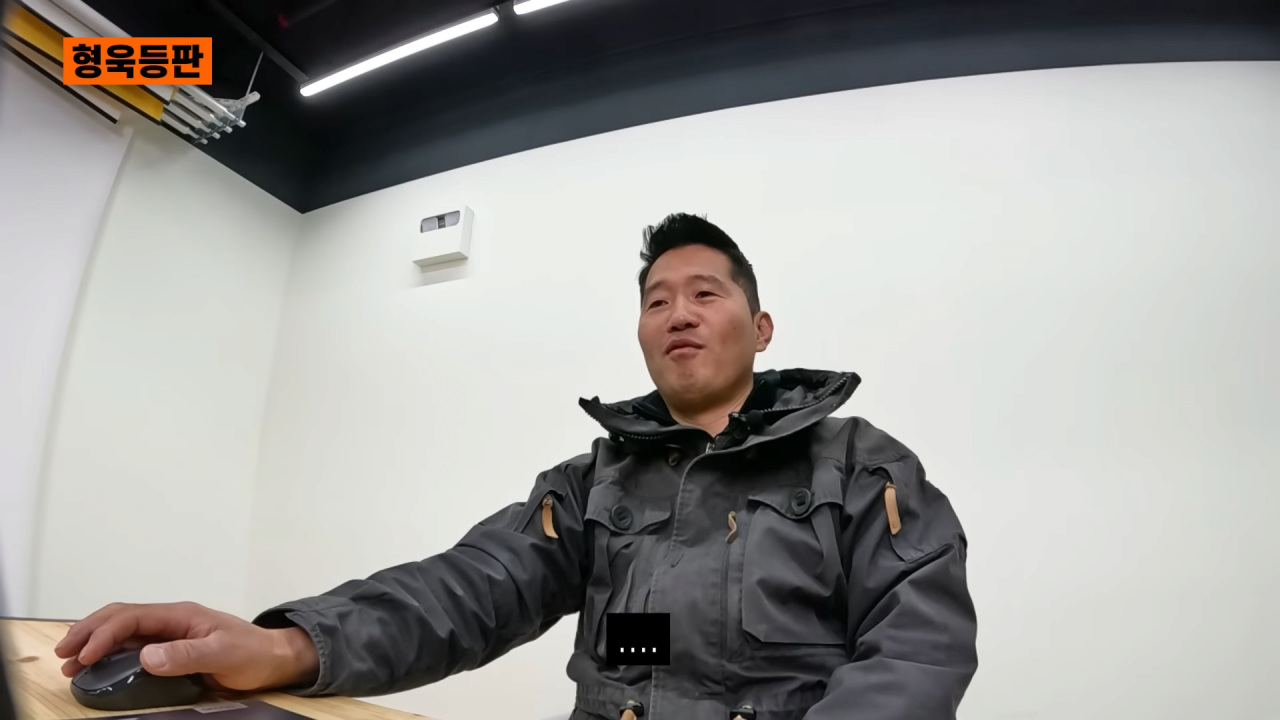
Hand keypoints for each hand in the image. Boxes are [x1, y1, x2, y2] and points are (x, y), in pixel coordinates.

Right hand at [54, 601, 318, 691]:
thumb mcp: (223, 653)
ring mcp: (169, 634)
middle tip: (63, 655)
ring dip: (95, 643)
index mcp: (180, 614)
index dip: (104, 634)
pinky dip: (110, 655)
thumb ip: (187, 655)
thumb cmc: (253, 653)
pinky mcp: (171, 649)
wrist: (274, 660)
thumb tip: (146, 656)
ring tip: (70, 664)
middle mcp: (171, 620)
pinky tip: (97, 667)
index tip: (84, 657)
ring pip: (122, 632)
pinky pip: (132, 647)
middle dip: (88, 632)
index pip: (131, 617)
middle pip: (120, 617)